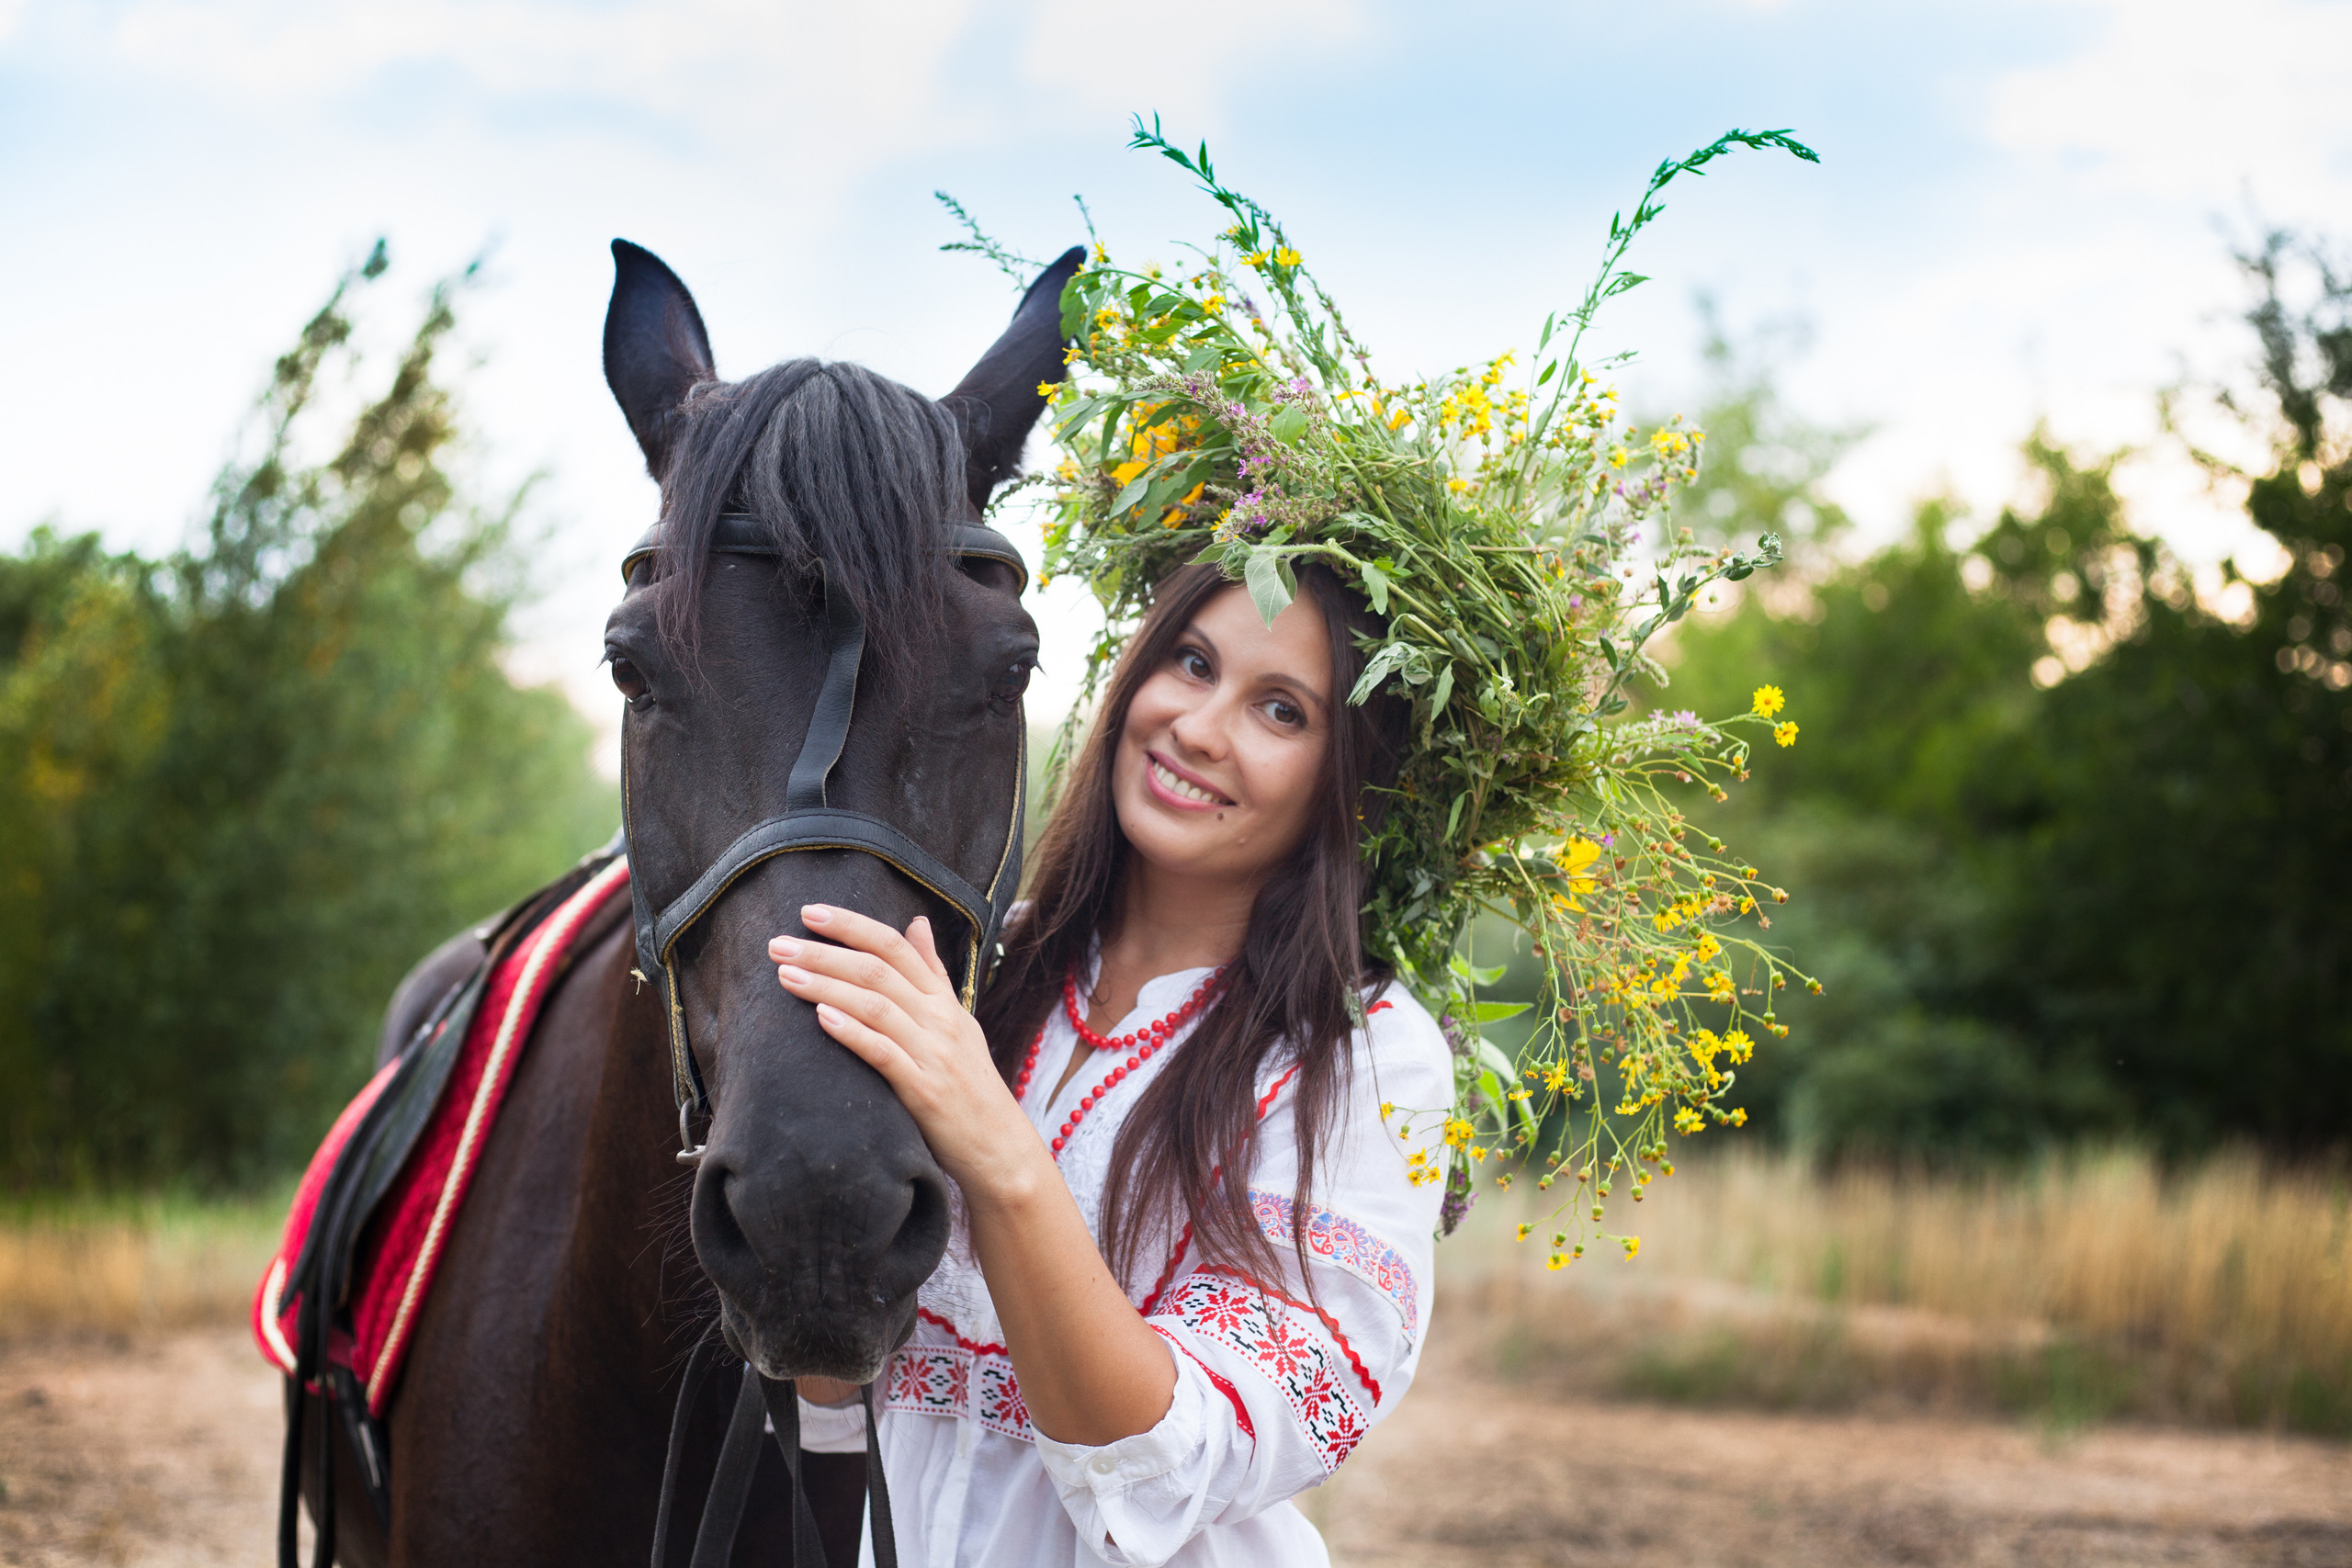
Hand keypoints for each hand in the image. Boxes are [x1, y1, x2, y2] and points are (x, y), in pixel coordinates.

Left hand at [770, 906, 1044, 1203]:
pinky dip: (852, 1032)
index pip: (896, 946)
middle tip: (778, 944)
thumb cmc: (971, 1085)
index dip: (852, 925)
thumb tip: (917, 922)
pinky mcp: (924, 1090)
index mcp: (945, 1001)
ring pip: (876, 1006)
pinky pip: (884, 1054)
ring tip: (785, 976)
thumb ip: (933, 974)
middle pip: (878, 971)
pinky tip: (822, 1018)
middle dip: (824, 953)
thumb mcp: (957, 1022)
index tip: (809, 912)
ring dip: (826, 986)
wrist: (999, 1147)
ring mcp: (934, 1053)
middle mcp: (941, 1019)